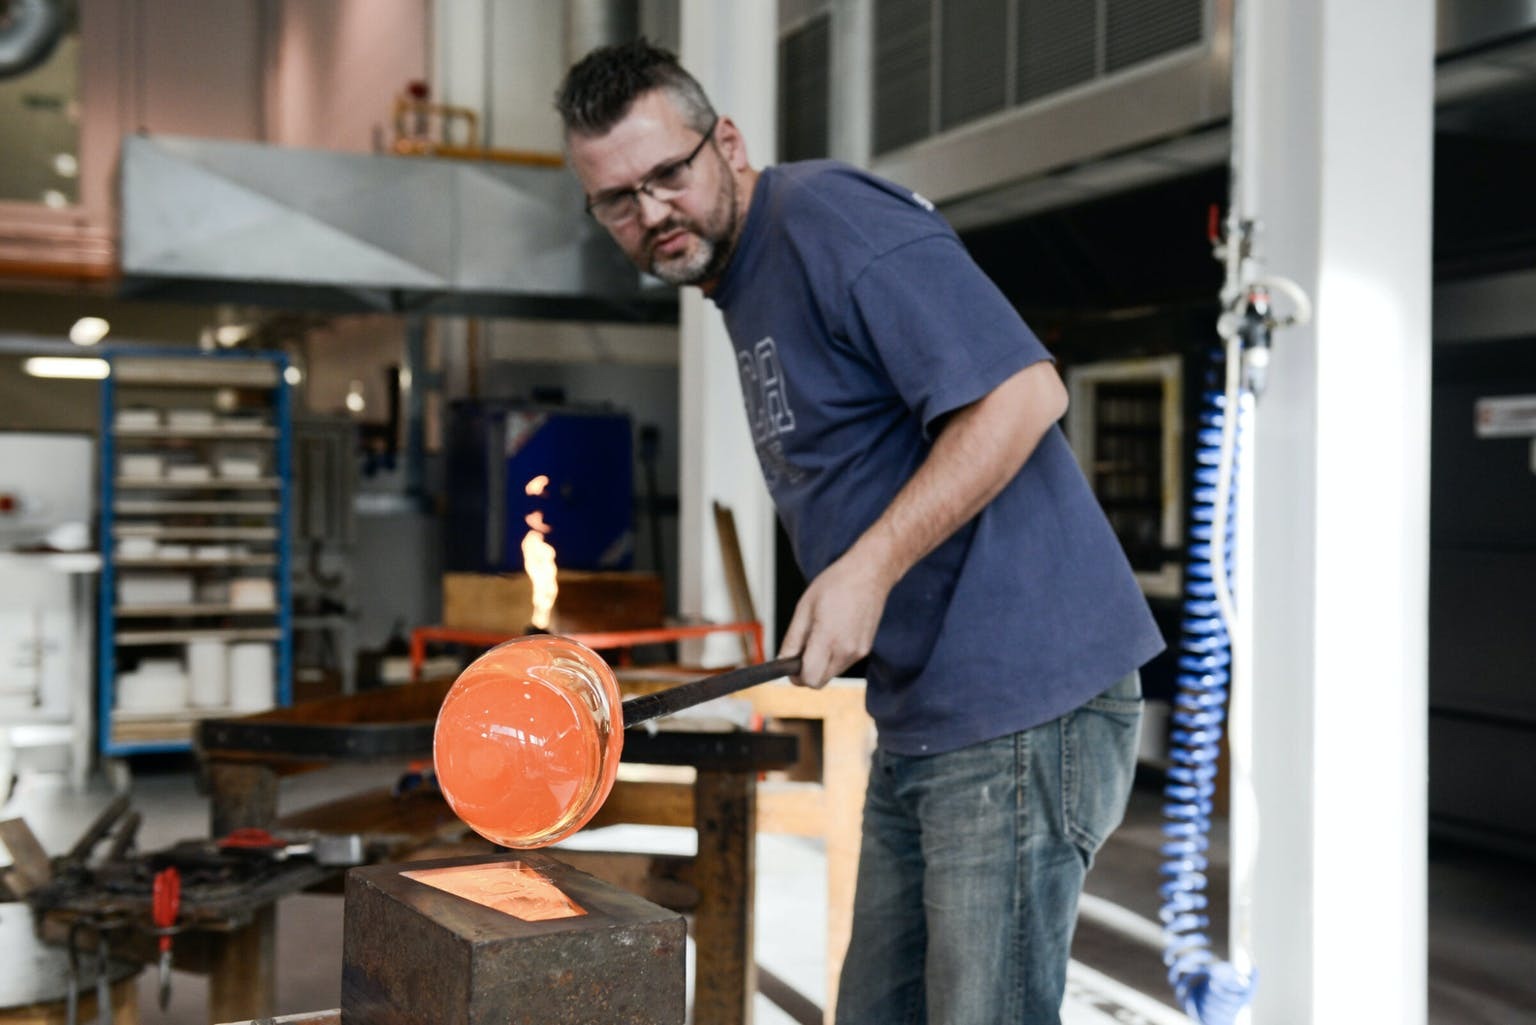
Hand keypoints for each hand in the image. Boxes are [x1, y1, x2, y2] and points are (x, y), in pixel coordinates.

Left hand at [780, 550, 892, 688]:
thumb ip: (792, 639)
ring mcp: (858, 652)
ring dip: (821, 664)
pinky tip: (834, 634)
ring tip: (820, 636)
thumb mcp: (804, 608)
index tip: (790, 666)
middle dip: (807, 672)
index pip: (809, 679)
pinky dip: (834, 656)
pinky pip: (843, 663)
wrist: (869, 574)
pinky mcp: (865, 649)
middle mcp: (846, 650)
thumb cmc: (836, 584)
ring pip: (831, 674)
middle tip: (801, 652)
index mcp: (828, 638)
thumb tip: (783, 660)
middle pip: (820, 681)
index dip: (796, 676)